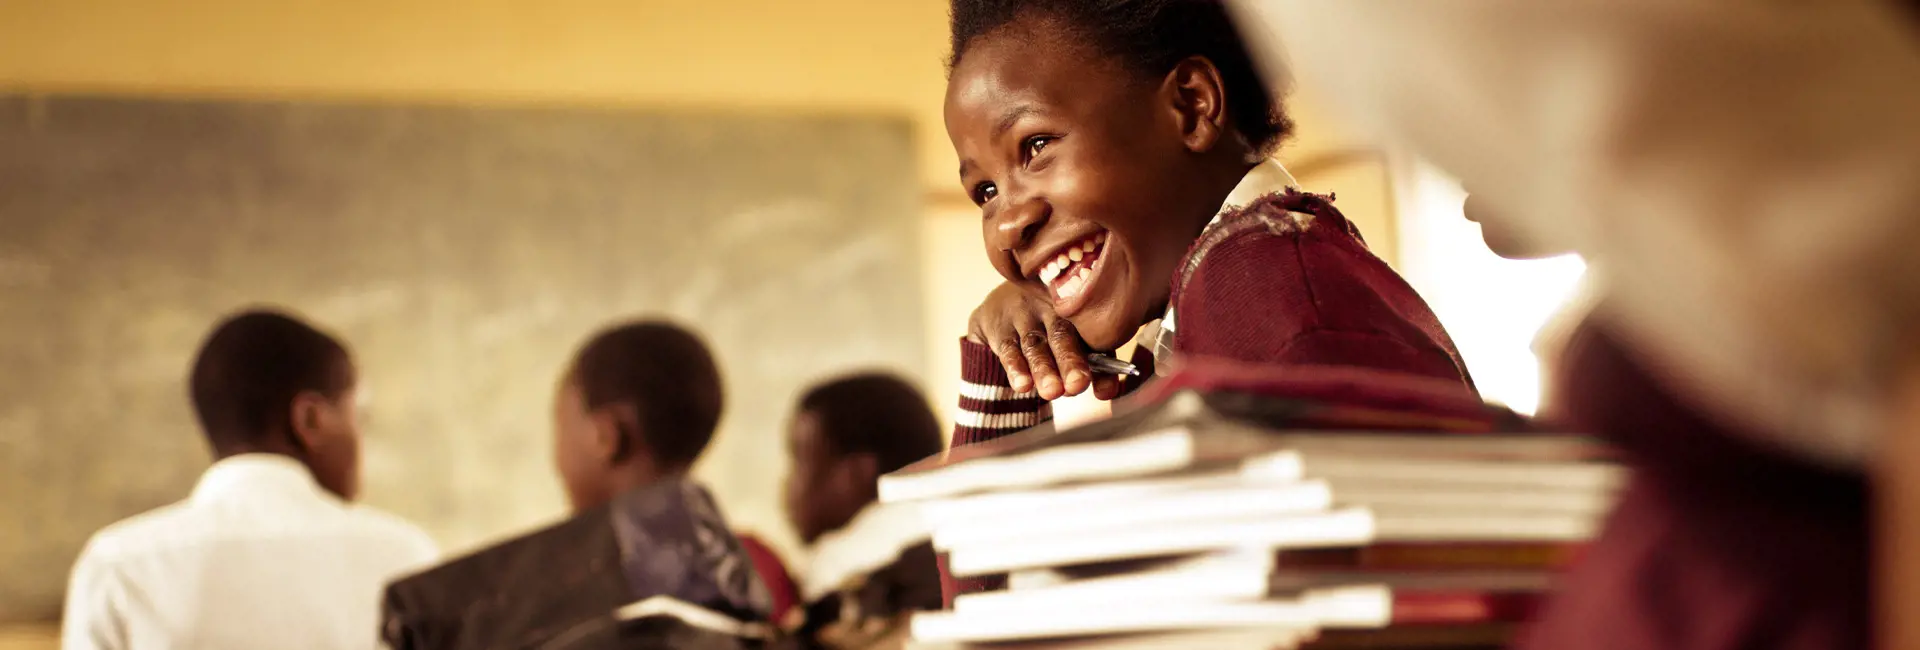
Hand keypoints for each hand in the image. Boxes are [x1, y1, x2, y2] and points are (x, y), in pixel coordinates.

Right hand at [966, 282, 1124, 400]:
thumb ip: (1092, 365)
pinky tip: (1022, 385)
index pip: (1093, 339)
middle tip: (1077, 385)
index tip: (1105, 392)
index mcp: (1078, 310)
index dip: (1102, 368)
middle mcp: (1052, 307)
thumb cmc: (1047, 328)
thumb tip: (1108, 392)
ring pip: (1035, 343)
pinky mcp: (999, 326)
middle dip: (1071, 361)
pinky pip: (1008, 347)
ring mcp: (1024, 315)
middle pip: (1063, 334)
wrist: (1000, 306)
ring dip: (1044, 368)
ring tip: (1052, 392)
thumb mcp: (1070, 340)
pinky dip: (1015, 367)